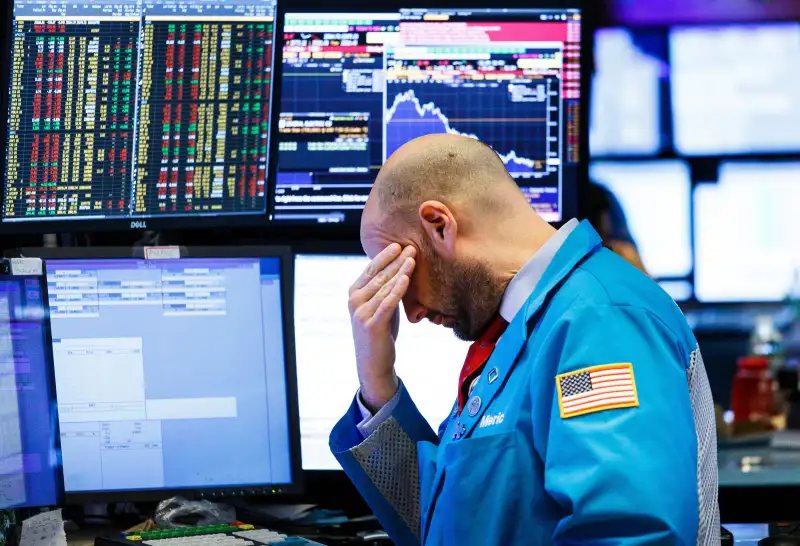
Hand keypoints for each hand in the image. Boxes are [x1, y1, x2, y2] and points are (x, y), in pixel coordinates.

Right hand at [349, 243, 415, 411]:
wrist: (374, 362)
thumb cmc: (380, 331)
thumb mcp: (380, 305)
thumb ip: (384, 289)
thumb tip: (399, 267)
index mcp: (354, 292)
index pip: (371, 269)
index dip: (385, 256)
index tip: (399, 244)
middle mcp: (355, 300)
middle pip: (378, 275)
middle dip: (395, 261)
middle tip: (410, 247)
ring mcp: (361, 312)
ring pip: (384, 287)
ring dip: (399, 271)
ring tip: (412, 259)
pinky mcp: (371, 324)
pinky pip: (387, 302)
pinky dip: (397, 289)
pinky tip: (406, 278)